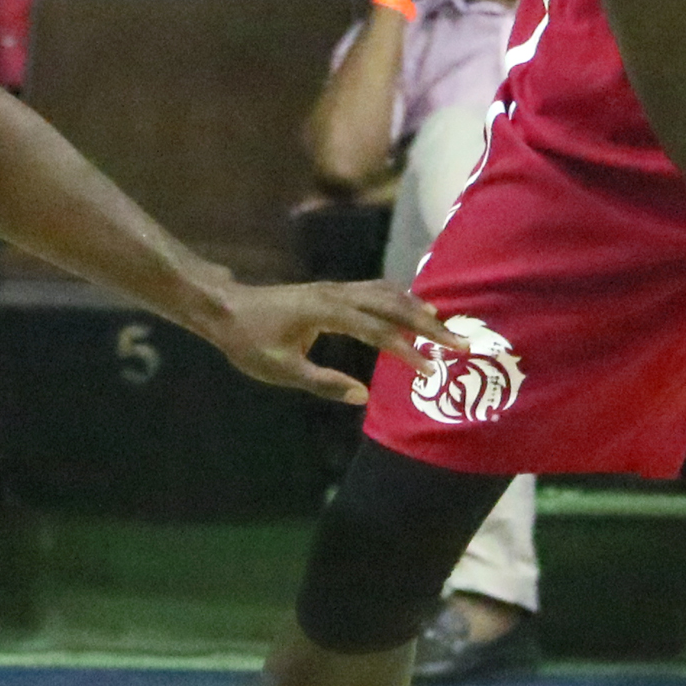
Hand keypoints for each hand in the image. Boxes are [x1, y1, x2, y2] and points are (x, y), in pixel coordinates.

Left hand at [204, 278, 461, 403]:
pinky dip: (400, 300)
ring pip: (387, 292)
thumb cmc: (248, 341)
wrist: (225, 308)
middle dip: (428, 324)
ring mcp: (335, 288)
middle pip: (392, 304)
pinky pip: (375, 291)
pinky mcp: (333, 291)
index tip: (431, 369)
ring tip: (446, 327)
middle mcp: (337, 293)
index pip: (378, 331)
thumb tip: (363, 397)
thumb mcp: (282, 370)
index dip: (407, 350)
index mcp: (326, 312)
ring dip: (418, 308)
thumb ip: (324, 383)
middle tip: (460, 342)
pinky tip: (414, 311)